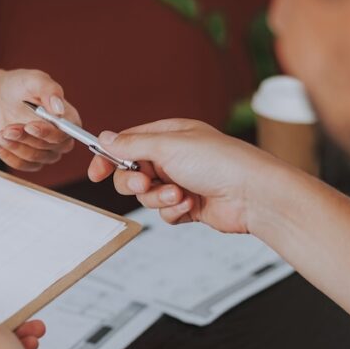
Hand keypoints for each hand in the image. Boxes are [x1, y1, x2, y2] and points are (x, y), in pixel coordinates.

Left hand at [0, 69, 79, 171]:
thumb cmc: (20, 86)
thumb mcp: (34, 80)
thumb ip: (49, 90)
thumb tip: (59, 108)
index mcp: (68, 118)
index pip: (66, 133)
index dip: (48, 133)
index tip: (30, 127)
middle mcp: (60, 138)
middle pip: (49, 148)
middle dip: (25, 138)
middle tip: (9, 128)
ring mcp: (46, 151)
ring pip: (34, 158)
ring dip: (14, 146)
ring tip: (0, 132)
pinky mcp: (30, 160)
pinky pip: (21, 165)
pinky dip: (6, 154)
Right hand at [87, 119, 305, 235]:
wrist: (253, 195)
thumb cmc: (221, 162)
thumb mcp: (168, 147)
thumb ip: (132, 145)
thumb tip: (105, 138)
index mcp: (169, 135)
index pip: (128, 144)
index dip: (109, 157)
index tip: (96, 172)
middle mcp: (174, 158)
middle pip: (132, 173)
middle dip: (135, 182)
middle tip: (146, 183)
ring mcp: (181, 182)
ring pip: (147, 196)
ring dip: (159, 198)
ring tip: (180, 195)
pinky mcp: (188, 205)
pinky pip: (164, 213)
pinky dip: (173, 211)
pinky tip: (189, 205)